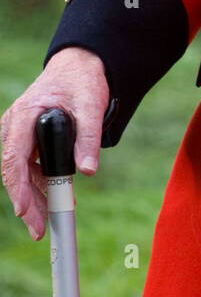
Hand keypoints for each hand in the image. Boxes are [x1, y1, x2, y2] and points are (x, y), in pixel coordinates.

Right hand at [1, 48, 109, 240]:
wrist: (78, 67)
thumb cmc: (82, 81)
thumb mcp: (91, 104)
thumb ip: (88, 137)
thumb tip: (87, 171)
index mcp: (25, 113)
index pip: (14, 157)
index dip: (17, 187)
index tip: (24, 211)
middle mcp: (15, 125)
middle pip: (15, 171)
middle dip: (26, 202)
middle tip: (40, 229)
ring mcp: (18, 133)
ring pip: (22, 173)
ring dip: (35, 197)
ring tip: (50, 220)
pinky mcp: (27, 140)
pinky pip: (30, 167)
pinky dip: (41, 184)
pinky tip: (56, 197)